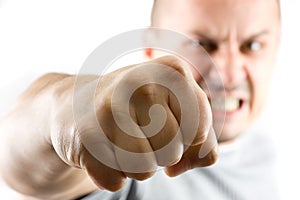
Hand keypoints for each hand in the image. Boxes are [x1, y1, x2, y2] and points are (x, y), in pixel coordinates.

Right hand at [52, 55, 217, 190]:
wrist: (78, 104)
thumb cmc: (135, 108)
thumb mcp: (174, 110)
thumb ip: (203, 137)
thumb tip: (196, 161)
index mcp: (172, 71)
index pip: (199, 131)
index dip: (185, 139)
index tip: (166, 125)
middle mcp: (141, 82)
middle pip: (173, 152)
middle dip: (160, 152)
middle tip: (138, 131)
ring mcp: (109, 108)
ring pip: (146, 170)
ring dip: (137, 165)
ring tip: (120, 139)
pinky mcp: (85, 136)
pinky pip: (116, 181)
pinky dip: (111, 173)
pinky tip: (101, 147)